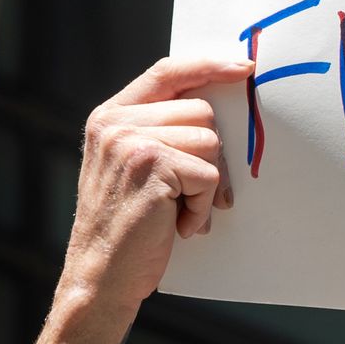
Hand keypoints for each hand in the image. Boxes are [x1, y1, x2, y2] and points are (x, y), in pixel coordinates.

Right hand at [57, 57, 249, 315]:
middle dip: (210, 155)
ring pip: (210, 141)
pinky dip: (202, 206)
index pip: (167, 72)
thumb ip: (161, 131)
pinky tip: (178, 226)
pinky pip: (209, 174)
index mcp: (110, 117)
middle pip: (201, 110)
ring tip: (177, 211)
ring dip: (206, 184)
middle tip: (190, 193)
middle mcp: (114, 123)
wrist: (99, 277)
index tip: (244, 67)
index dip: (208, 66)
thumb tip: (222, 105)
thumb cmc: (128, 226)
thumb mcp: (134, 168)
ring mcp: (130, 142)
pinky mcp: (152, 166)